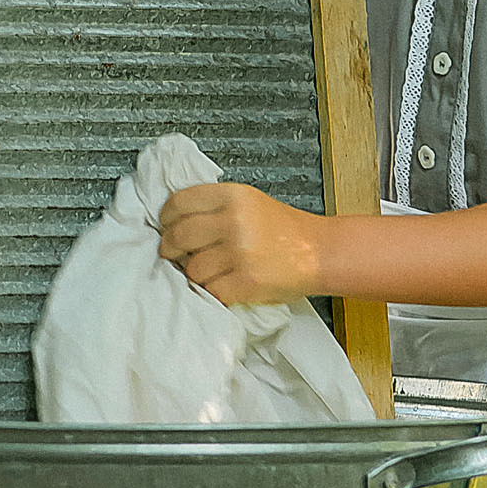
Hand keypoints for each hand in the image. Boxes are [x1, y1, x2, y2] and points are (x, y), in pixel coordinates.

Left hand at [158, 180, 321, 308]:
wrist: (320, 252)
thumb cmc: (285, 229)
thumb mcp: (249, 202)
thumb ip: (214, 206)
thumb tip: (173, 223)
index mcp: (233, 196)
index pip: (179, 203)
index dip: (166, 218)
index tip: (166, 227)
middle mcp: (234, 221)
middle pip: (178, 236)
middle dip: (170, 249)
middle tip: (174, 254)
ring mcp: (240, 253)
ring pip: (191, 269)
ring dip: (195, 275)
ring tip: (210, 272)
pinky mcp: (246, 282)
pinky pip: (210, 291)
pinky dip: (213, 292)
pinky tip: (224, 285)